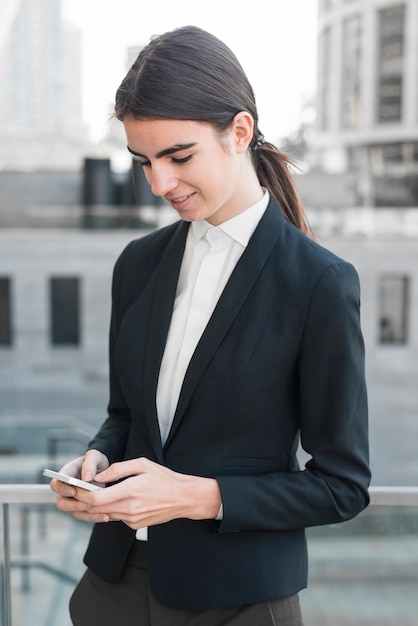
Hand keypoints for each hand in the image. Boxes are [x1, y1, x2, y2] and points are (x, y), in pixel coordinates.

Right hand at [50, 450, 108, 520]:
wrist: (104, 468)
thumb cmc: (95, 460)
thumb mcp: (94, 457)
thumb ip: (89, 465)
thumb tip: (87, 478)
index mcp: (66, 475)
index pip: (55, 484)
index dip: (62, 490)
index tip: (73, 491)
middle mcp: (67, 489)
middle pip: (61, 502)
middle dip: (73, 505)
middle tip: (88, 504)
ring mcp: (73, 499)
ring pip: (72, 511)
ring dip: (85, 513)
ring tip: (100, 511)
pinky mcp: (82, 507)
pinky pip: (84, 515)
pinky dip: (94, 517)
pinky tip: (105, 516)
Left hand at [56, 457, 221, 528]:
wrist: (184, 498)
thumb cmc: (165, 478)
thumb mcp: (142, 464)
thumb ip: (118, 469)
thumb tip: (97, 476)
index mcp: (129, 491)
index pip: (96, 499)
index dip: (79, 495)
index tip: (69, 488)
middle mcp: (129, 509)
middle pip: (94, 510)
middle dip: (76, 503)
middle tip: (61, 497)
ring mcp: (131, 519)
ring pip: (102, 516)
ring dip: (87, 510)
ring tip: (72, 502)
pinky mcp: (134, 525)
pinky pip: (115, 517)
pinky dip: (105, 511)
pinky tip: (100, 504)